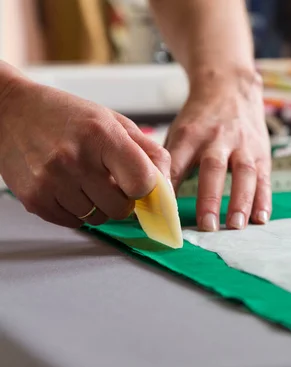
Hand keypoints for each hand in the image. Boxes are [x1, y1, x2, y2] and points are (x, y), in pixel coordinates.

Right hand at [0, 76, 169, 227]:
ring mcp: (52, 181)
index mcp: (101, 134)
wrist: (10, 112)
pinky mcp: (35, 199)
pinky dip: (77, 212)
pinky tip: (68, 187)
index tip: (140, 184)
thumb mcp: (113, 121)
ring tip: (86, 180)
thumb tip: (167, 186)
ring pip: (98, 219)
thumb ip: (147, 151)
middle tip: (110, 181)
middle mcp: (75, 159)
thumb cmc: (66, 115)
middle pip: (121, 209)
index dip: (146, 188)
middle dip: (123, 200)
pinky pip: (73, 223)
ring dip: (99, 206)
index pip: (142, 183)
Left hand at [165, 70, 270, 230]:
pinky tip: (261, 218)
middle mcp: (217, 138)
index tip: (165, 213)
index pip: (177, 164)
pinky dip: (263, 199)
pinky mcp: (261, 151)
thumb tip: (153, 199)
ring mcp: (242, 145)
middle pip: (213, 169)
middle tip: (207, 226)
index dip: (171, 188)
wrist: (230, 87)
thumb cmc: (199, 119)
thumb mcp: (178, 132)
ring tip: (237, 226)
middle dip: (210, 199)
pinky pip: (264, 177)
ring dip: (241, 201)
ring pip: (243, 173)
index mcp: (189, 134)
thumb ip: (169, 163)